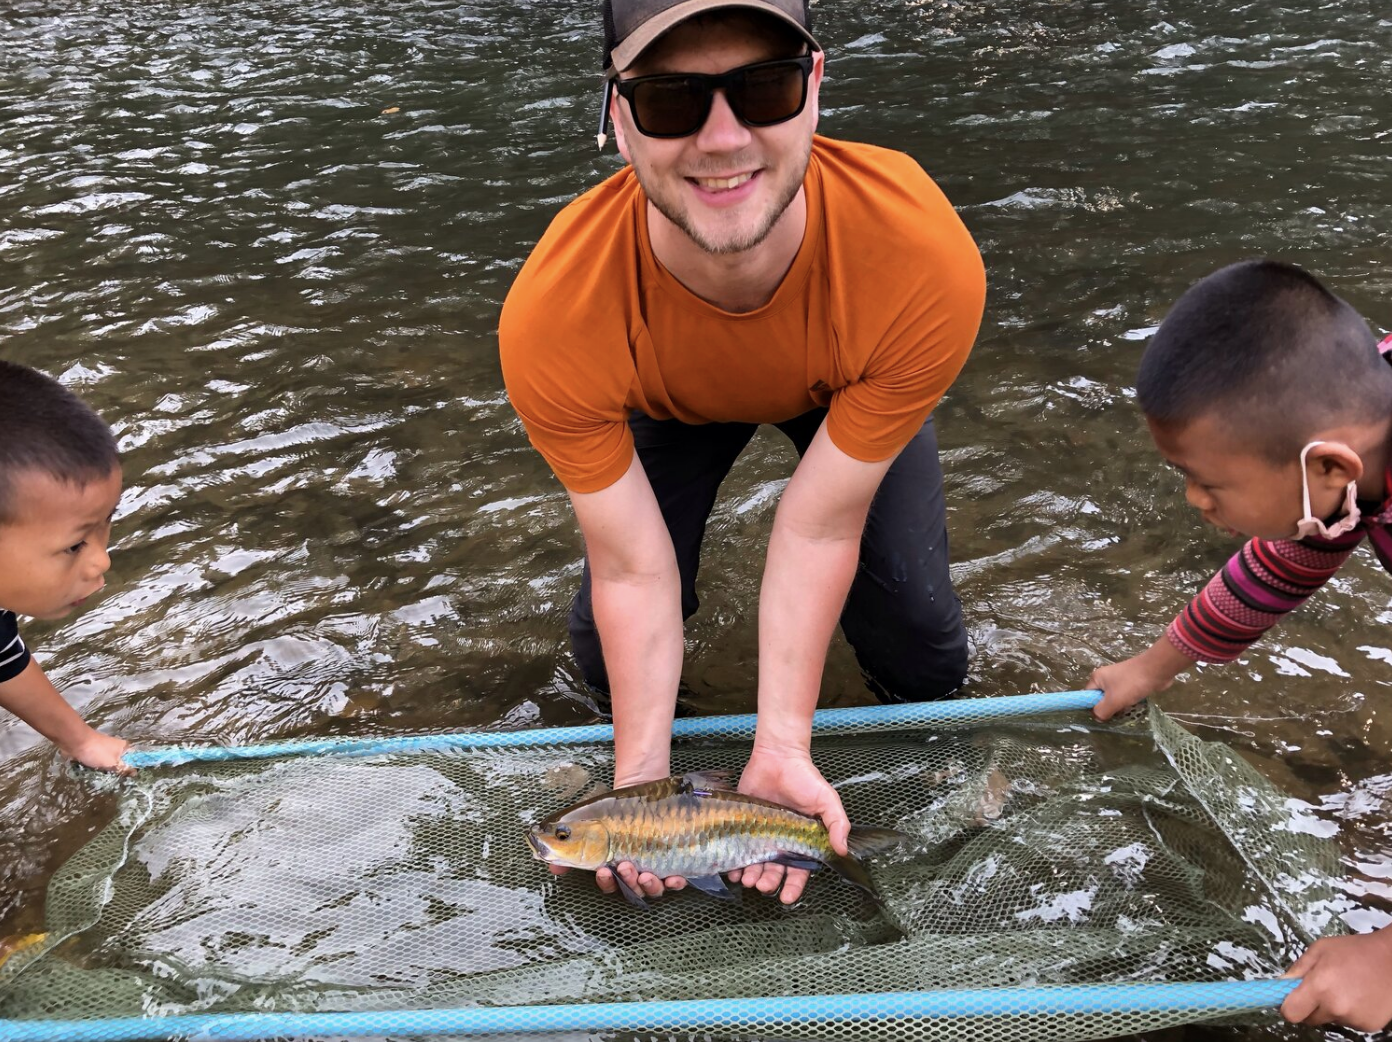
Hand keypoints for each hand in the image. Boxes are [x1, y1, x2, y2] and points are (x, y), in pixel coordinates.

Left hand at [62, 730, 133, 775]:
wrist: (75, 742)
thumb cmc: (97, 752)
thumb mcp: (113, 763)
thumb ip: (124, 769)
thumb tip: (135, 772)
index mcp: (124, 747)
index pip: (133, 759)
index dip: (132, 768)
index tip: (129, 778)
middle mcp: (115, 747)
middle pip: (120, 762)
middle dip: (116, 772)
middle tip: (114, 781)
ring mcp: (103, 749)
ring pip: (107, 764)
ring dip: (104, 771)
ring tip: (101, 780)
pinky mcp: (93, 752)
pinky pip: (97, 763)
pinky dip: (95, 768)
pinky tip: (92, 774)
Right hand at [559, 762, 687, 901]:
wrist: (642, 788)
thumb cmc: (615, 810)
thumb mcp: (589, 825)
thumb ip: (569, 848)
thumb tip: (550, 866)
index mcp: (615, 867)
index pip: (610, 885)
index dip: (607, 883)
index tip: (603, 870)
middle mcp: (635, 872)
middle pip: (632, 890)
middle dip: (628, 882)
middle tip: (625, 866)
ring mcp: (656, 868)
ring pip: (652, 889)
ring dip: (648, 885)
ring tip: (644, 872)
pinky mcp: (674, 862)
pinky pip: (676, 881)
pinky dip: (675, 883)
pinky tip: (674, 878)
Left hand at [733, 744, 849, 904]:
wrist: (777, 756)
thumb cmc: (805, 777)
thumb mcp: (827, 799)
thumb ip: (837, 823)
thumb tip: (843, 850)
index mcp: (801, 841)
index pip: (799, 871)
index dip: (793, 886)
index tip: (787, 897)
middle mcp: (780, 841)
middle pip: (774, 871)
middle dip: (768, 882)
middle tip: (762, 885)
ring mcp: (760, 834)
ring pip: (755, 864)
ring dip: (751, 875)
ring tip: (747, 879)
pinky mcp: (743, 824)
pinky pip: (737, 847)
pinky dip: (734, 861)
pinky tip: (731, 868)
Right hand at [1089, 639, 1188, 720]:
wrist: (1156, 670)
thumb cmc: (1131, 684)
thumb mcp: (1113, 700)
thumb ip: (1102, 711)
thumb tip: (1097, 718)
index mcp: (1097, 678)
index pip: (1087, 695)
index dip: (1092, 707)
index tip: (1101, 716)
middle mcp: (1106, 677)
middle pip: (1101, 698)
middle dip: (1108, 708)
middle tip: (1116, 715)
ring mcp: (1119, 679)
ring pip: (1115, 698)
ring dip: (1120, 706)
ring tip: (1127, 710)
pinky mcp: (1131, 682)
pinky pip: (1125, 696)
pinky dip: (1129, 702)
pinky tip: (1135, 706)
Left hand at [1280, 930, 1391, 1031]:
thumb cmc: (1353, 950)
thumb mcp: (1320, 949)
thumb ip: (1298, 968)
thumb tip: (1281, 984)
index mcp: (1319, 986)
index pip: (1291, 1013)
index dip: (1288, 1007)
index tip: (1291, 999)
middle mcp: (1336, 1007)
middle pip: (1310, 1018)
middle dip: (1310, 1006)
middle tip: (1322, 989)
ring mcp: (1354, 1019)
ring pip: (1330, 1020)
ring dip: (1332, 1009)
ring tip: (1346, 988)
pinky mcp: (1369, 1026)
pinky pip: (1349, 1023)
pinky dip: (1350, 1013)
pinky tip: (1359, 996)